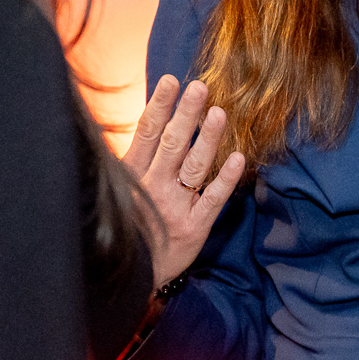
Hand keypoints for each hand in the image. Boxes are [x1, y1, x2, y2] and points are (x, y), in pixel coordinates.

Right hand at [125, 76, 246, 292]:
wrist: (129, 279)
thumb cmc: (128, 224)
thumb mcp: (120, 189)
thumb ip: (133, 159)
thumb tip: (148, 120)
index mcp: (132, 175)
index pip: (147, 133)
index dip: (159, 106)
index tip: (171, 80)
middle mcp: (153, 187)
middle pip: (172, 144)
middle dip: (186, 114)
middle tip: (200, 88)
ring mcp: (175, 207)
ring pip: (193, 167)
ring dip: (206, 139)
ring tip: (219, 113)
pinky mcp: (194, 228)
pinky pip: (213, 199)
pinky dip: (226, 180)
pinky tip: (239, 158)